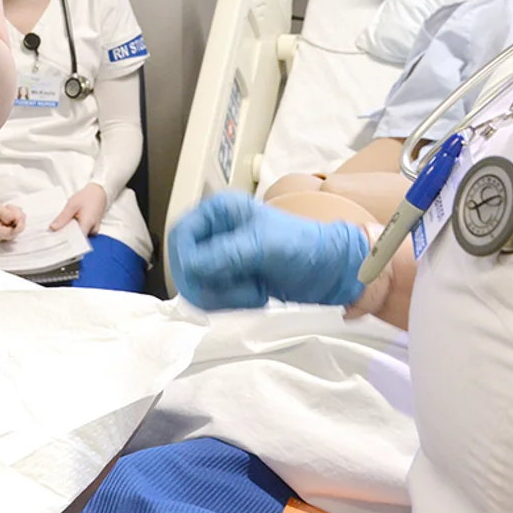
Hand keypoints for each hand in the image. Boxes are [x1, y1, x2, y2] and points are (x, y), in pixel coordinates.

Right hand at [0, 194, 24, 241]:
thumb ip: (2, 213)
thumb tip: (14, 218)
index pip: (11, 233)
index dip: (19, 225)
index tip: (19, 214)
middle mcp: (1, 235)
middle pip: (18, 229)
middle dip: (18, 216)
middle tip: (8, 206)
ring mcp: (5, 232)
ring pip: (20, 225)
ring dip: (17, 213)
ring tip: (7, 206)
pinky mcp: (8, 228)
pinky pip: (18, 222)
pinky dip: (16, 214)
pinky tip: (8, 209)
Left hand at [51, 183, 107, 236]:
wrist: (98, 192)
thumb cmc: (87, 197)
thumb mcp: (72, 205)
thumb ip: (63, 218)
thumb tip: (53, 228)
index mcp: (87, 224)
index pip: (76, 241)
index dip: (65, 243)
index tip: (55, 241)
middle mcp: (92, 230)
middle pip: (77, 240)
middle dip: (65, 238)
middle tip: (54, 234)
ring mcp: (92, 230)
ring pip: (79, 236)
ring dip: (70, 233)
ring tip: (59, 229)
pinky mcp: (91, 228)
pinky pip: (82, 232)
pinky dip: (74, 230)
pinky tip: (68, 225)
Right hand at [167, 190, 367, 310]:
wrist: (331, 270)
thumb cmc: (305, 246)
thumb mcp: (263, 246)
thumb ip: (225, 254)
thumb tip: (192, 267)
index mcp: (221, 211)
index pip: (181, 234)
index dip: (186, 258)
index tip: (201, 277)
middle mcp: (217, 231)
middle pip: (184, 262)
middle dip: (210, 282)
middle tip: (239, 289)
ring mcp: (223, 256)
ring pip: (197, 283)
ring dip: (224, 295)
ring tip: (253, 292)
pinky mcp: (232, 278)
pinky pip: (213, 296)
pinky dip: (231, 302)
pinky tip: (255, 295)